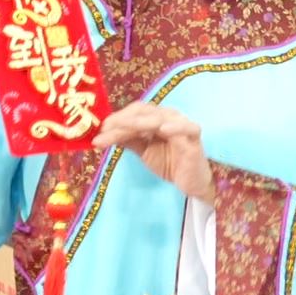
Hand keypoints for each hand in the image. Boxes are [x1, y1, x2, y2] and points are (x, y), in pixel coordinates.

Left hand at [96, 102, 211, 202]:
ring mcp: (182, 125)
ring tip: (121, 129)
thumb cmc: (170, 163)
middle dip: (122, 121)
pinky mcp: (194, 138)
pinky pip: (187, 128)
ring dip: (138, 123)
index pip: (135, 111)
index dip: (117, 117)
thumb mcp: (143, 150)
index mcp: (157, 117)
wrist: (191, 182)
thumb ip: (127, 139)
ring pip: (160, 118)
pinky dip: (176, 127)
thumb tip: (103, 133)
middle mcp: (169, 117)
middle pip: (144, 112)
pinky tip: (162, 129)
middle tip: (104, 131)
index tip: (100, 130)